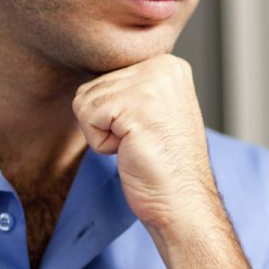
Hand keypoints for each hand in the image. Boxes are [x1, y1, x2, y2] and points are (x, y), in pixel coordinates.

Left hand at [72, 54, 220, 236]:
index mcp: (168, 65)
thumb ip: (129, 89)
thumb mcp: (152, 112)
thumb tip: (90, 85)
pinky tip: (131, 151)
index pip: (106, 77)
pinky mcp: (136, 105)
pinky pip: (87, 117)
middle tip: (141, 142)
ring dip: (103, 133)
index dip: (113, 115)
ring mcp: (152, 83)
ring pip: (85, 101)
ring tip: (137, 146)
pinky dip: (100, 143)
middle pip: (92, 86)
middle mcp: (163, 66)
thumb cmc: (164, 167)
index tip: (146, 132)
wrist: (182, 202)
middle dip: (106, 123)